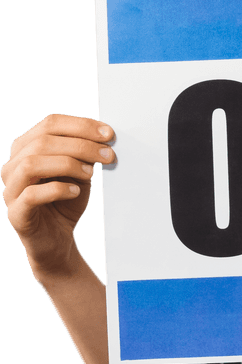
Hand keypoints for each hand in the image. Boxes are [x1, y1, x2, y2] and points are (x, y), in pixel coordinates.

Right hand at [2, 114, 114, 277]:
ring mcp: (11, 189)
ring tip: (90, 173)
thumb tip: (103, 138)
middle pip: (43, 141)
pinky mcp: (16, 213)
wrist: (57, 240)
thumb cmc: (66, 202)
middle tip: (108, 155)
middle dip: (81, 145)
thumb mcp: (79, 172)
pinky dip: (58, 189)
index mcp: (26, 148)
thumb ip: (85, 155)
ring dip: (67, 164)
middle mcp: (13, 165)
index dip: (81, 125)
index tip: (108, 134)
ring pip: (31, 164)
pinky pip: (32, 194)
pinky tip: (76, 191)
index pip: (50, 124)